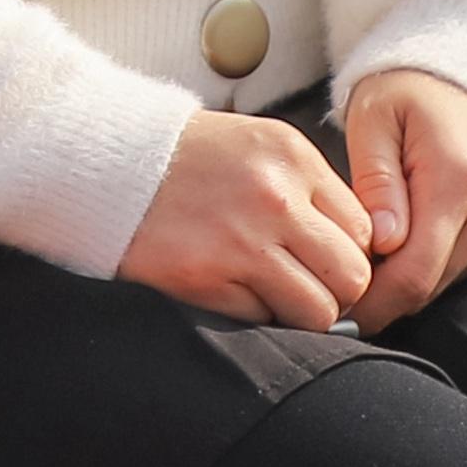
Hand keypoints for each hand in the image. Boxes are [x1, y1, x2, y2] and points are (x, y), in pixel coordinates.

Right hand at [118, 106, 377, 330]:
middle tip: (308, 289)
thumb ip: (308, 190)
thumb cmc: (182, 156)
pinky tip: (231, 290)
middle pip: (351, 277)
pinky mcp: (205, 279)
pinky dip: (254, 315)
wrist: (103, 158)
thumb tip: (352, 251)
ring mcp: (241, 242)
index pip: (363, 231)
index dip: (348, 255)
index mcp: (293, 159)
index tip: (327, 264)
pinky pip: (262, 320)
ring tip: (272, 295)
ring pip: (316, 311)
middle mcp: (275, 199)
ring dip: (299, 312)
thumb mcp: (258, 146)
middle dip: (336, 293)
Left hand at [339, 68, 466, 331]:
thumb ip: (376, 182)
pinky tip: (406, 235)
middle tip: (341, 281)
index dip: (372, 301)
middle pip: (430, 284)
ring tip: (372, 246)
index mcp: (459, 180)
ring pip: (445, 282)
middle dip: (383, 293)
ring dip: (405, 277)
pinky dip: (430, 264)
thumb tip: (382, 244)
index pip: (414, 271)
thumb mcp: (373, 120)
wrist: (465, 77)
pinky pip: (463, 269)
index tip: (336, 311)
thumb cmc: (408, 93)